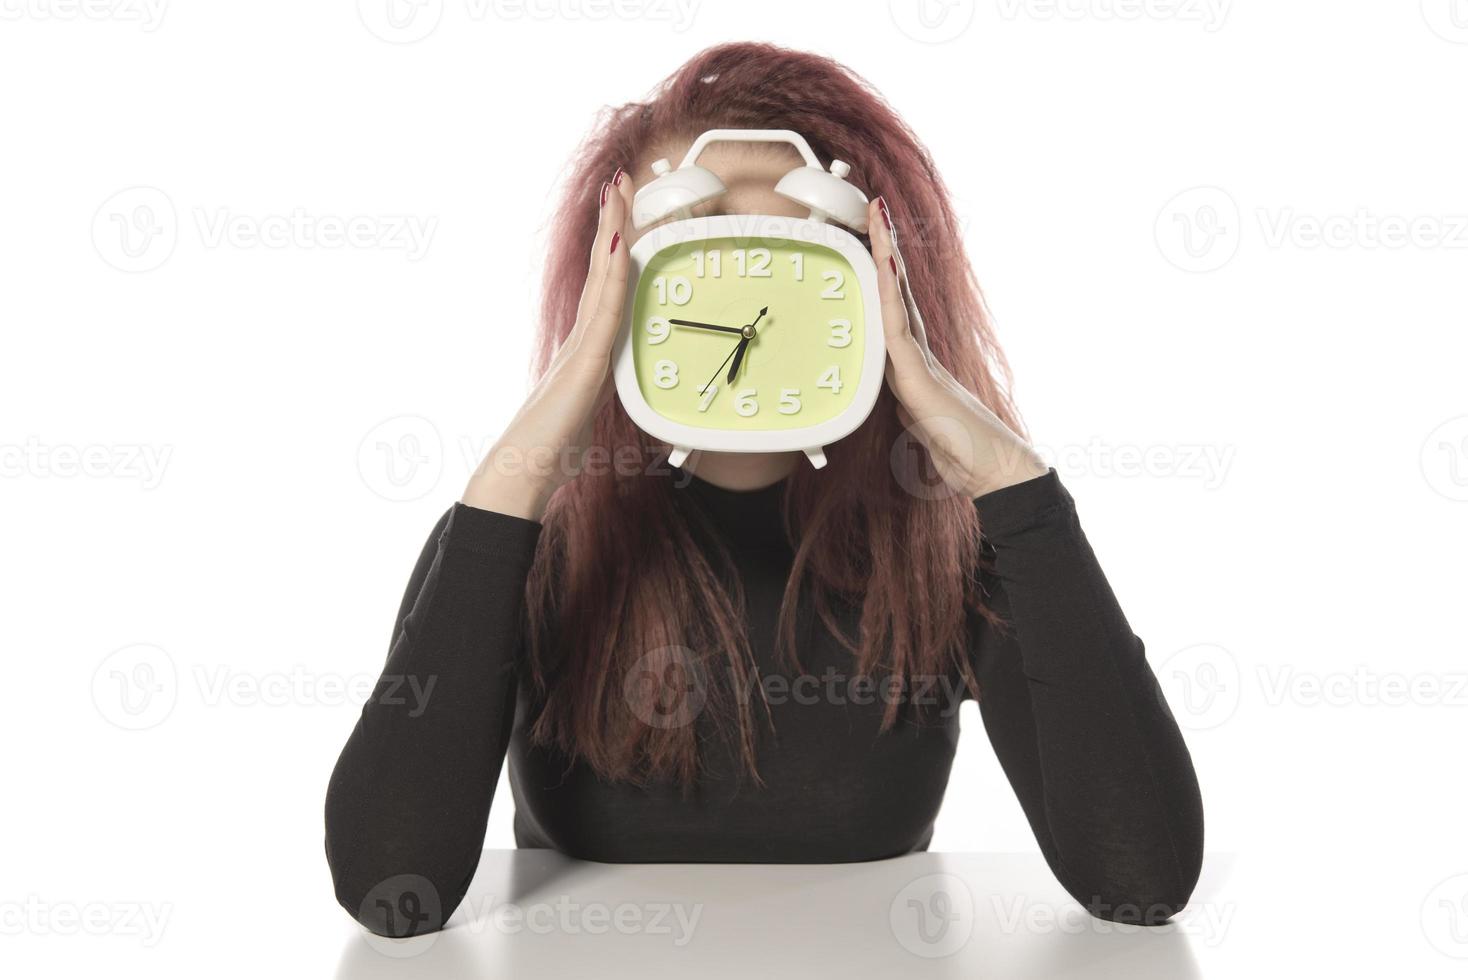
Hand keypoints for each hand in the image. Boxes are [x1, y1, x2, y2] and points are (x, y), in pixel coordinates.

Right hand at [461, 171, 633, 519]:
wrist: (520, 475)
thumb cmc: (549, 454)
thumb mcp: (587, 419)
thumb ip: (599, 399)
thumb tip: (606, 398)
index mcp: (585, 351)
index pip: (605, 289)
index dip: (614, 249)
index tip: (621, 213)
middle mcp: (581, 340)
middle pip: (601, 271)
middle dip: (612, 223)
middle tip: (619, 181)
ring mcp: (580, 348)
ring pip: (604, 280)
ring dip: (613, 231)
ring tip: (619, 190)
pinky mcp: (584, 365)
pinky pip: (606, 312)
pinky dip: (613, 276)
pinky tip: (619, 244)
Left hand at [867, 195, 1047, 498]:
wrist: (993, 471)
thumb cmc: (962, 451)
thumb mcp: (921, 426)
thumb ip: (908, 406)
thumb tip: (898, 400)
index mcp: (915, 363)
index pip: (893, 307)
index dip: (884, 272)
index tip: (874, 238)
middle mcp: (919, 354)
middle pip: (896, 291)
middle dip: (885, 249)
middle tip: (875, 208)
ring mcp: (921, 363)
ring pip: (897, 301)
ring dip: (886, 259)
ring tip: (878, 220)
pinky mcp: (920, 381)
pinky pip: (897, 334)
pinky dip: (889, 301)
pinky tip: (884, 272)